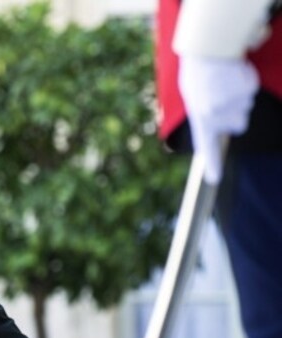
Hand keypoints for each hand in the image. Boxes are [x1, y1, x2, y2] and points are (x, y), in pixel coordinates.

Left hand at [178, 55, 258, 183]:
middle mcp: (213, 116)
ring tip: (224, 82)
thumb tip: (225, 127)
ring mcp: (229, 105)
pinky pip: (251, 90)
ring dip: (239, 96)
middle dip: (235, 112)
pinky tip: (232, 74)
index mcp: (199, 118)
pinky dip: (245, 81)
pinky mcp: (242, 92)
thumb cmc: (199, 74)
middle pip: (239, 124)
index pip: (206, 146)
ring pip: (246, 107)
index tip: (214, 180)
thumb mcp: (194, 97)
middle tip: (222, 95)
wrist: (206, 50)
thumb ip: (207, 115)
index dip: (212, 163)